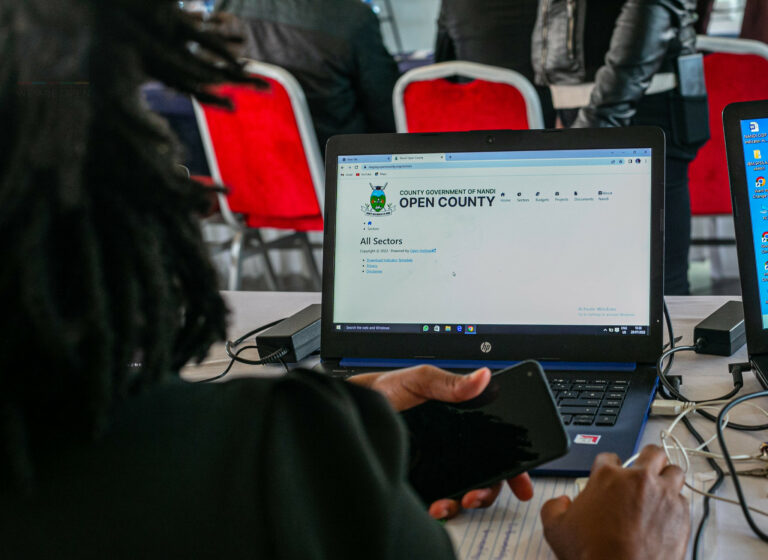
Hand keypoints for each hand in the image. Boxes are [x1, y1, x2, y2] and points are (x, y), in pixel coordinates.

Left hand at [348, 365, 533, 518]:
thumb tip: (483, 377)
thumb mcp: (421, 380)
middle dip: (491, 490)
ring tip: (458, 502)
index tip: (522, 482)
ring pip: (465, 490)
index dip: (514, 464)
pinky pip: (440, 498)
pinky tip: (437, 506)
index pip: (496, 444)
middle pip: (487, 473)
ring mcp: (438, 464)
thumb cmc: (389, 389)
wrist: (358, 405)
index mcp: (463, 420)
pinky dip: (444, 507)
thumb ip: (450, 383)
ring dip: (468, 501)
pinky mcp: (421, 479)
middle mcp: (454, 445)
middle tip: (479, 494)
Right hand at [540, 445, 688, 559]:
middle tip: (643, 470)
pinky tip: (667, 513)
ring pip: (675, 471)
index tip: (610, 477)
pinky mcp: (681, 515)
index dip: (608, 466)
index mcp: (607, 477)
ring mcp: (663, 495)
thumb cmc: (593, 554)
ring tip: (661, 487)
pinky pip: (683, 500)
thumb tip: (561, 502)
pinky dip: (676, 505)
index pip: (609, 457)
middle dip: (648, 459)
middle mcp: (638, 480)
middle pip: (652, 453)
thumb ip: (553, 507)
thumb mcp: (555, 528)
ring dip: (667, 477)